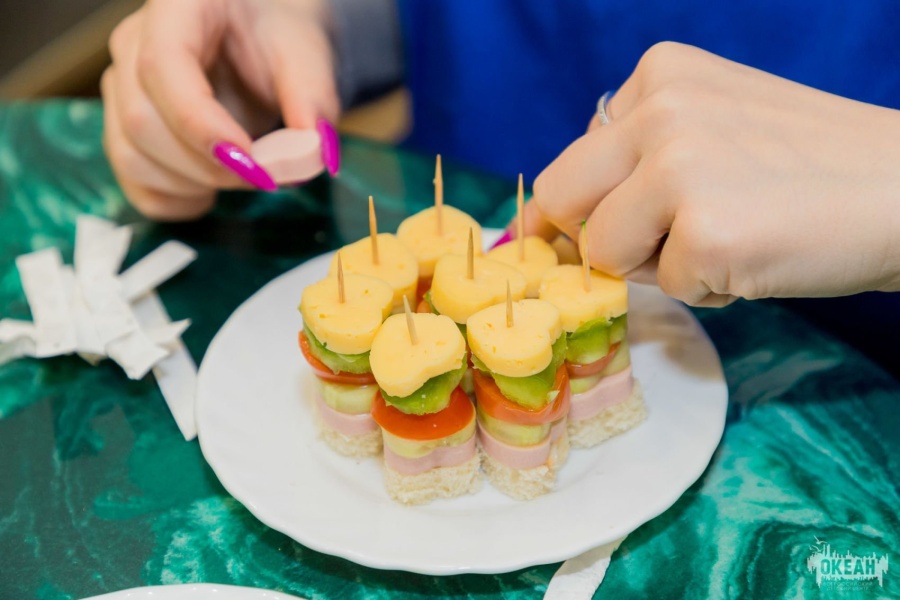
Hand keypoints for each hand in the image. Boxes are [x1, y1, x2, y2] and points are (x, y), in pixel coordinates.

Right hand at [102, 0, 339, 219]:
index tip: (251, 161)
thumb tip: (317, 155)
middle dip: (209, 166)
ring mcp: (119, 90)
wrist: (264, 41)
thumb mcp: (307, 57)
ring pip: (132, 157)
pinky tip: (212, 192)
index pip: (163, 66)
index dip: (202, 124)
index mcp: (174, 8)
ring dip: (194, 186)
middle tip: (266, 174)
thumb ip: (313, 100)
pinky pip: (133, 181)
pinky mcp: (121, 130)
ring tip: (245, 177)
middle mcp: (131, 45)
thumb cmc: (278, 41)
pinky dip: (175, 202)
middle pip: (142, 121)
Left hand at [528, 42, 899, 305]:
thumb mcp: (715, 125)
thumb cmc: (811, 168)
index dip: (583, 206)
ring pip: (605, 251)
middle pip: (562, 197)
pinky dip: (707, 289)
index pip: (574, 156)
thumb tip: (561, 218)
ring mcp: (679, 168)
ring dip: (656, 267)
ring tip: (725, 243)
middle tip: (655, 248)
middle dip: (596, 238)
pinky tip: (756, 257)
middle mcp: (660, 109)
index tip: (585, 232)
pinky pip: (667, 288)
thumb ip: (641, 154)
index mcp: (660, 75)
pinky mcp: (706, 232)